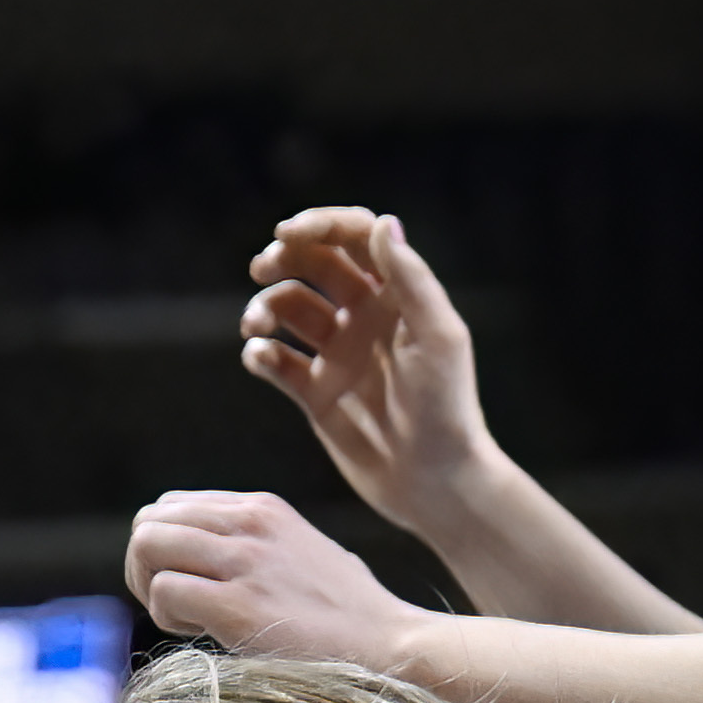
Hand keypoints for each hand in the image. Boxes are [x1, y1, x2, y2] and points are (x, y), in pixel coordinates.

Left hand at [126, 489, 430, 668]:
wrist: (393, 646)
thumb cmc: (348, 613)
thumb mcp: (300, 551)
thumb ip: (252, 543)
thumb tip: (199, 556)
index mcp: (262, 507)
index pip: (171, 506)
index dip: (164, 548)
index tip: (188, 582)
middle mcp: (249, 523)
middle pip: (148, 522)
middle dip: (145, 567)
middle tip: (175, 604)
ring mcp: (244, 561)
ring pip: (145, 546)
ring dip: (152, 589)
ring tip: (190, 618)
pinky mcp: (238, 605)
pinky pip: (163, 592)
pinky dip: (168, 616)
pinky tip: (204, 633)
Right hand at [239, 209, 499, 538]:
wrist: (433, 480)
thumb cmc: (447, 407)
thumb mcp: (438, 337)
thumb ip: (411, 280)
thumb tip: (382, 222)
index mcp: (398, 297)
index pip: (355, 238)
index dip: (320, 225)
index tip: (286, 233)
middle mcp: (365, 317)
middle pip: (314, 264)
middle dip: (283, 257)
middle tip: (262, 267)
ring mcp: (338, 354)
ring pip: (287, 308)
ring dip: (263, 307)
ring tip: (255, 328)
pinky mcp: (314, 393)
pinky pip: (275, 361)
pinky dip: (259, 354)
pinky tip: (263, 360)